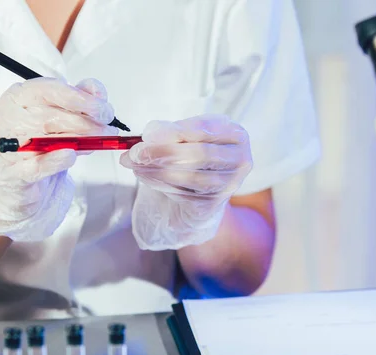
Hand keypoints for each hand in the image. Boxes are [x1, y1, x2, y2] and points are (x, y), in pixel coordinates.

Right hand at [0, 77, 116, 240]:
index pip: (49, 89)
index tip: (102, 108)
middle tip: (108, 129)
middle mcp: (9, 120)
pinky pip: (34, 166)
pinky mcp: (12, 177)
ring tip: (96, 144)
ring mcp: (7, 149)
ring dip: (78, 141)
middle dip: (86, 122)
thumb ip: (79, 101)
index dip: (80, 97)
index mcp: (19, 99)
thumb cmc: (42, 150)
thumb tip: (95, 90)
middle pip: (50, 116)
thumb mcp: (63, 120)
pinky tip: (69, 157)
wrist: (26, 191)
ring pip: (46, 139)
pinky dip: (54, 161)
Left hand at [120, 114, 252, 249]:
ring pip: (190, 177)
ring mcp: (229, 185)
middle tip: (135, 152)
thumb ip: (169, 132)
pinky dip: (159, 184)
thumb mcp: (187, 137)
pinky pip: (184, 195)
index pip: (205, 129)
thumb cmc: (194, 156)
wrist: (201, 192)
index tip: (147, 133)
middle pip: (200, 154)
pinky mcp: (213, 205)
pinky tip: (144, 176)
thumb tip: (148, 136)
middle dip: (162, 152)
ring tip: (136, 164)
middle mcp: (240, 160)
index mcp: (236, 135)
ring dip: (157, 170)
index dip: (174, 131)